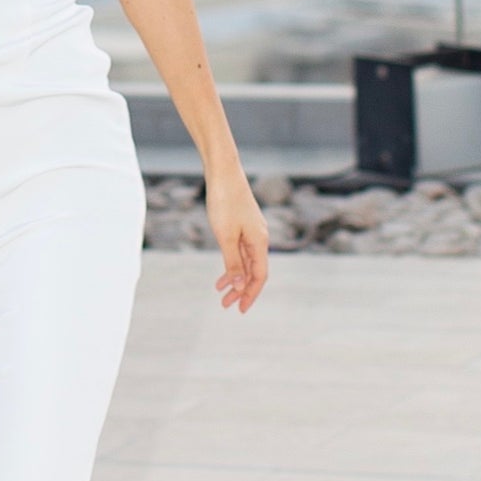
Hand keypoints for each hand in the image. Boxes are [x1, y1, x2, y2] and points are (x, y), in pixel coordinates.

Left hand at [205, 163, 269, 312]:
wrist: (223, 172)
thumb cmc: (224, 202)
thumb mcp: (225, 236)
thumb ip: (233, 262)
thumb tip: (238, 286)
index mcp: (259, 242)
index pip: (259, 275)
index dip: (250, 293)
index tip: (240, 309)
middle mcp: (259, 238)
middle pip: (254, 271)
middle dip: (241, 289)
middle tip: (227, 305)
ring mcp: (252, 231)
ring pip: (247, 262)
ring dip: (235, 278)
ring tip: (221, 292)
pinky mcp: (243, 224)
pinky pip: (241, 251)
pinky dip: (232, 263)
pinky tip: (223, 272)